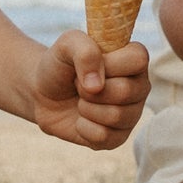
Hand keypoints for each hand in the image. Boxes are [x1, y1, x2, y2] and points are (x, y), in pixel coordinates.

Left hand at [29, 30, 150, 148]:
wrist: (43, 94)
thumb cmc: (60, 66)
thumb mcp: (66, 45)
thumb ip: (85, 51)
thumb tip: (96, 86)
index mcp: (133, 59)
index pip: (139, 59)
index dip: (110, 64)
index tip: (89, 63)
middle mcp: (139, 86)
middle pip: (125, 91)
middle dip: (90, 89)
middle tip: (79, 85)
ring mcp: (131, 113)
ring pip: (116, 116)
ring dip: (86, 108)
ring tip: (80, 101)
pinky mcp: (118, 137)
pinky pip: (104, 137)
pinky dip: (83, 128)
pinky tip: (80, 120)